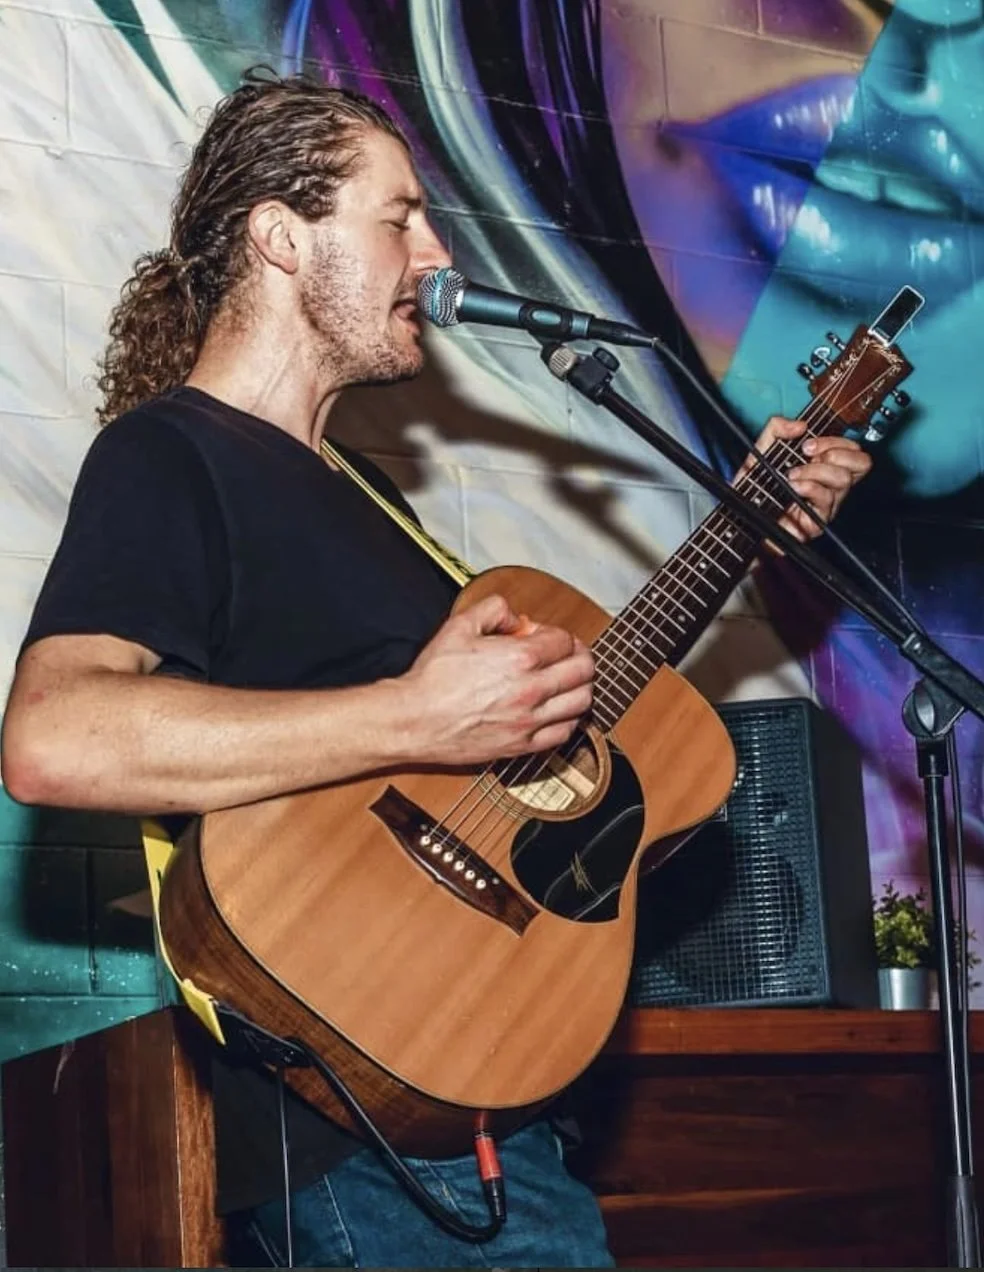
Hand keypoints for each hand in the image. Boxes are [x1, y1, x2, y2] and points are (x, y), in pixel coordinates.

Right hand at [401, 594, 593, 764]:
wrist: (414, 720)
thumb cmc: (433, 677)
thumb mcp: (459, 625)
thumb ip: (494, 610)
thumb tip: (517, 618)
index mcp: (520, 658)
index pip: (565, 641)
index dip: (557, 635)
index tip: (544, 638)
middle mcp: (531, 690)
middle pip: (583, 670)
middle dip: (578, 656)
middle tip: (566, 655)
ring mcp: (530, 721)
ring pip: (581, 702)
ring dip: (579, 687)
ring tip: (565, 681)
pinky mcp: (523, 745)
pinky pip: (565, 732)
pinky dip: (568, 718)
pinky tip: (556, 710)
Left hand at [736, 415, 871, 544]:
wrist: (741, 513)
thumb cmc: (755, 486)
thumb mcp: (762, 449)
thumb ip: (776, 428)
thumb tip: (800, 425)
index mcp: (824, 465)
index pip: (853, 449)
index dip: (836, 441)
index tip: (807, 444)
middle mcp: (830, 484)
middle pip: (862, 463)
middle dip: (834, 452)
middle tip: (807, 455)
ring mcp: (827, 503)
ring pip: (843, 479)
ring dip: (815, 471)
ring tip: (792, 475)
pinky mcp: (818, 520)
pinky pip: (826, 499)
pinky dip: (809, 487)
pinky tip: (792, 486)